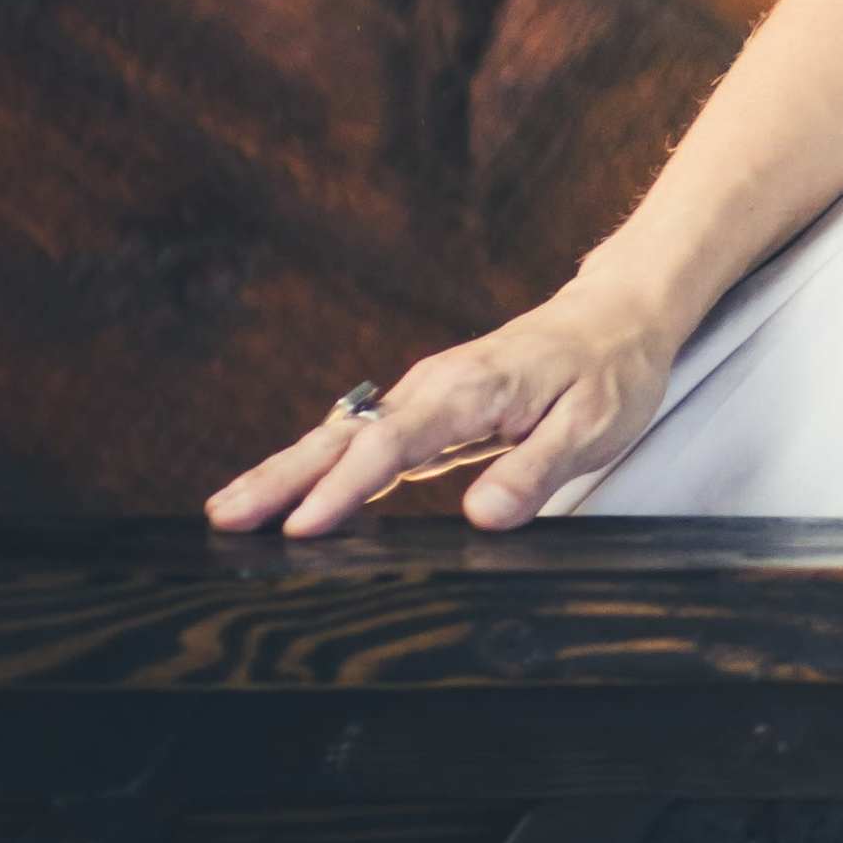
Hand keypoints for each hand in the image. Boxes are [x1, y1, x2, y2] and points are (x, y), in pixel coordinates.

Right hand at [202, 275, 687, 535]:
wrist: (619, 316)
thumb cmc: (611, 371)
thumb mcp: (592, 426)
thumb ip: (534, 470)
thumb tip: (482, 517)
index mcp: (470, 390)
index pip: (394, 445)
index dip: (345, 488)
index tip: (300, 525)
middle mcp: (435, 387)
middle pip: (346, 437)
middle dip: (283, 477)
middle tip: (223, 517)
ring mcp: (426, 397)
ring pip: (344, 438)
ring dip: (286, 473)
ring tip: (227, 513)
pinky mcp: (429, 411)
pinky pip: (365, 442)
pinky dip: (322, 468)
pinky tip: (292, 500)